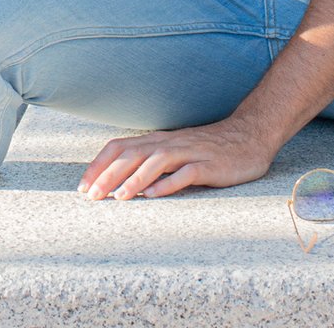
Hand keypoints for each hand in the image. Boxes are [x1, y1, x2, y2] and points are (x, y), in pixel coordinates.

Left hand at [77, 117, 275, 200]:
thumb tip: (120, 182)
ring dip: (135, 178)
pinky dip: (168, 183)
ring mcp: (191, 152)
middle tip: (91, 196)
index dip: (100, 164)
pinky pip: (187, 173)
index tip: (82, 187)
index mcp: (159, 140)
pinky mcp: (210, 165)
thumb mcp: (176, 152)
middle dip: (109, 174)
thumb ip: (152, 162)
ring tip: (118, 197)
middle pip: (133, 153)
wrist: (250, 136)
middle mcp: (171, 143)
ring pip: (157, 160)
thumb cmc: (209, 149)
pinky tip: (155, 196)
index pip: (121, 146)